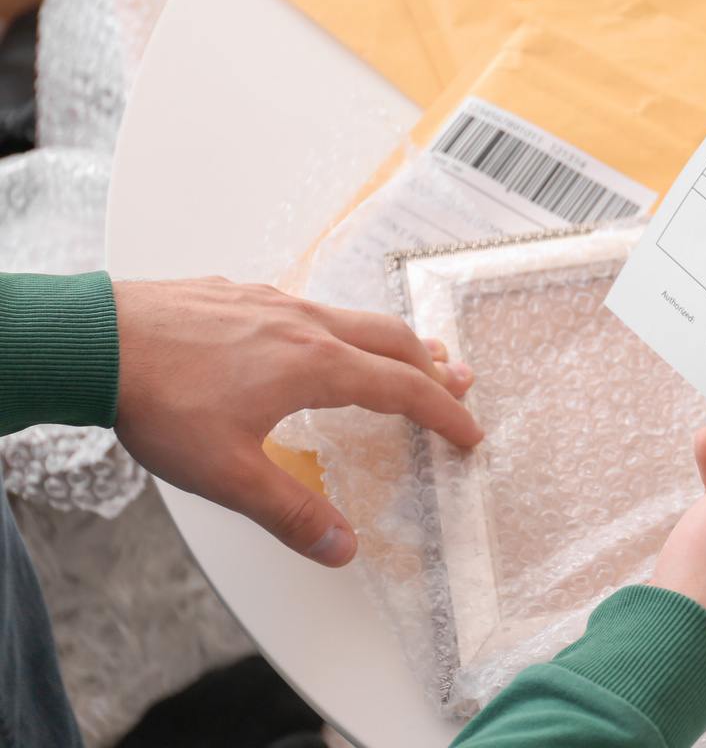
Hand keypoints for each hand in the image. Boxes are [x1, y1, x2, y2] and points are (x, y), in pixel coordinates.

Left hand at [111, 277, 482, 567]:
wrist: (96, 340)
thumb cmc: (158, 401)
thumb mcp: (227, 474)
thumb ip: (291, 512)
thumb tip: (342, 548)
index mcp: (317, 366)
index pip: (403, 390)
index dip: (444, 414)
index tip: (469, 432)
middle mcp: (306, 326)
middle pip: (393, 340)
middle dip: (432, 367)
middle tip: (458, 385)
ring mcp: (274, 304)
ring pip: (354, 318)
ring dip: (392, 342)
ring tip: (408, 355)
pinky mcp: (243, 296)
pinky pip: (312, 308)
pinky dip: (343, 327)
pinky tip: (319, 340)